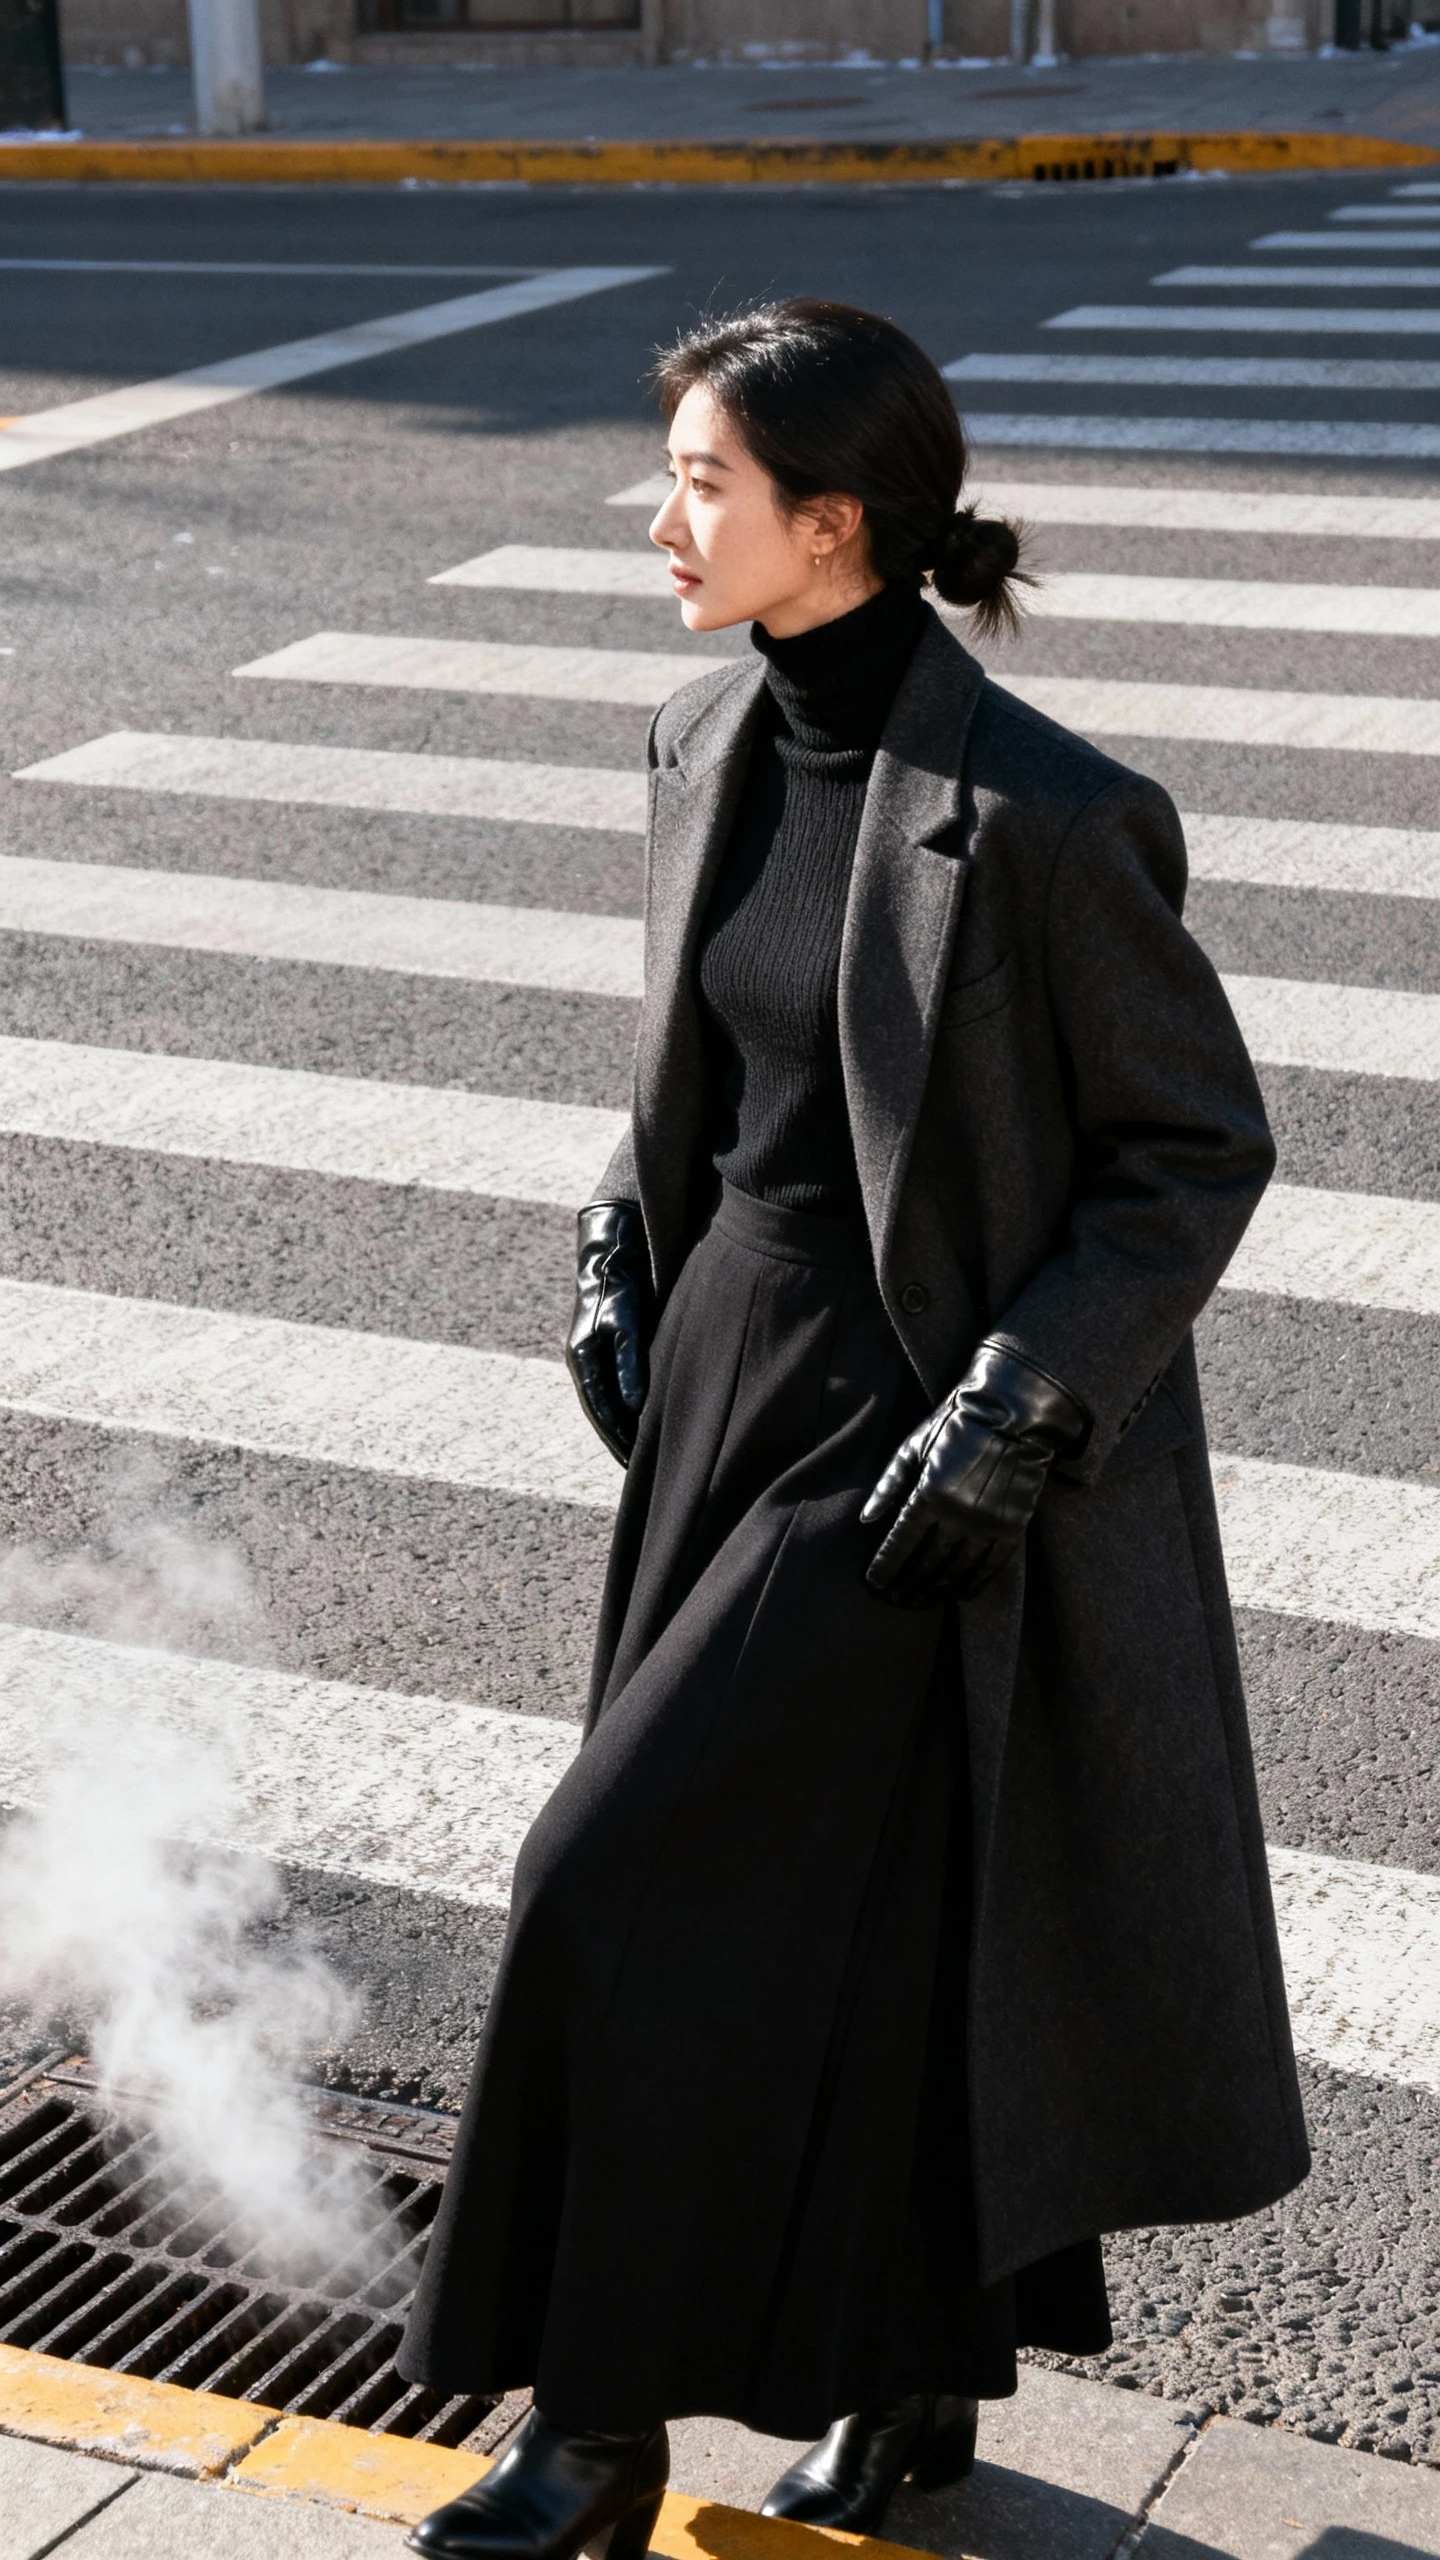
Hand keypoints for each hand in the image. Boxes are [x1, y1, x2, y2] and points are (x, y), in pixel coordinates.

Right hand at [566, 1201, 654, 1465]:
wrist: (615, 1246)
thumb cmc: (621, 1281)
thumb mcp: (625, 1319)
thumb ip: (629, 1361)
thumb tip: (634, 1405)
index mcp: (581, 1358)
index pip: (601, 1411)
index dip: (618, 1438)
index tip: (635, 1466)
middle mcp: (583, 1360)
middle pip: (602, 1412)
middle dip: (619, 1441)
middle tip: (641, 1473)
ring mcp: (593, 1354)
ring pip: (608, 1402)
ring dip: (623, 1427)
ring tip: (642, 1456)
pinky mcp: (607, 1346)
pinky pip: (615, 1387)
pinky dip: (627, 1407)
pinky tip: (643, 1419)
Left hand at [862, 1340, 1087, 1606]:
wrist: (1013, 1414)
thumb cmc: (954, 1425)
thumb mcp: (912, 1447)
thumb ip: (888, 1486)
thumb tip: (865, 1520)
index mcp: (928, 1494)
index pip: (900, 1543)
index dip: (886, 1567)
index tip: (874, 1584)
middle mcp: (958, 1514)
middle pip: (927, 1563)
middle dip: (907, 1584)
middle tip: (894, 1601)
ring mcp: (988, 1523)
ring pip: (957, 1570)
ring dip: (936, 1590)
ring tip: (919, 1602)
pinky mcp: (1013, 1526)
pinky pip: (990, 1566)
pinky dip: (973, 1584)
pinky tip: (958, 1595)